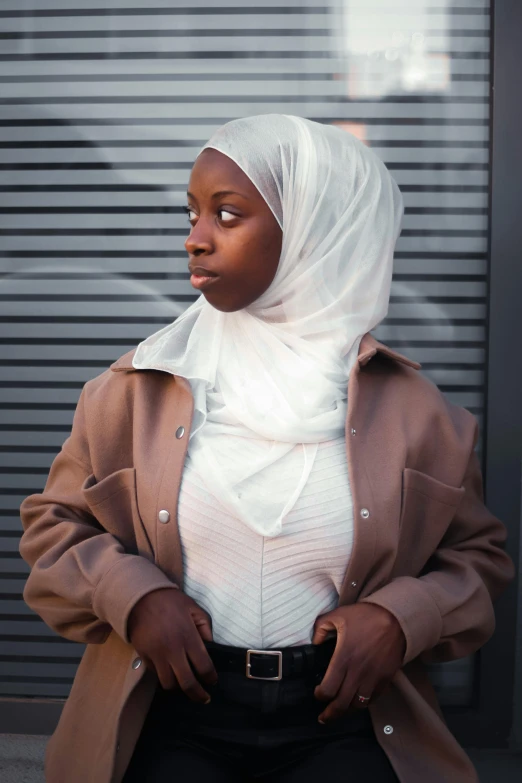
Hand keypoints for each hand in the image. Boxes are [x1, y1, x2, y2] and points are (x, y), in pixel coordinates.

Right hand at [127, 587, 217, 703]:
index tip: (213, 681)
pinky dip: (163, 675)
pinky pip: (156, 674)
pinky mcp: (144, 657)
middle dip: (198, 694)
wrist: (139, 598)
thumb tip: (210, 645)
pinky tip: (169, 670)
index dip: (210, 678)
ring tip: (185, 684)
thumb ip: (205, 625)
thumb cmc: (170, 601)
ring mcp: (157, 655)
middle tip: (204, 698)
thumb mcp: (193, 607)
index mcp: (188, 636)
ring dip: (178, 686)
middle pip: (187, 683)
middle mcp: (173, 650)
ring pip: (169, 683)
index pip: (204, 666)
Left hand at [311, 603, 405, 723]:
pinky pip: (373, 698)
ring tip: (340, 712)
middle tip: (323, 717)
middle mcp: (358, 672)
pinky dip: (364, 703)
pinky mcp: (386, 678)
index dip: (320, 696)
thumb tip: (314, 642)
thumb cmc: (365, 616)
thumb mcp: (337, 615)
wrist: (395, 617)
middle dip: (330, 714)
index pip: (328, 689)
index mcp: (344, 658)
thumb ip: (320, 628)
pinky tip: (357, 701)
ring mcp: (374, 677)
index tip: (317, 694)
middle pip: (342, 703)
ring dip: (347, 710)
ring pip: (358, 705)